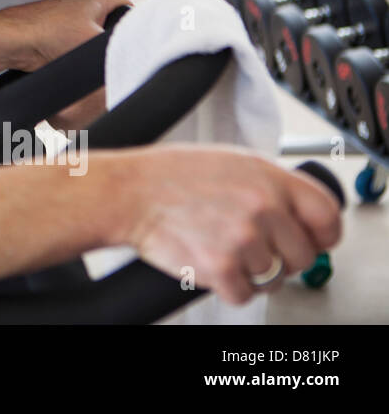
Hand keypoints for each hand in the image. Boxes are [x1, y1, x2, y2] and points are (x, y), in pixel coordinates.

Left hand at [1, 0, 130, 70]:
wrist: (12, 42)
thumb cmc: (48, 36)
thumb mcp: (96, 45)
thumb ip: (119, 47)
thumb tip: (130, 52)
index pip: (129, 9)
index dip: (134, 28)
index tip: (132, 44)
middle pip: (111, 22)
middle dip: (110, 40)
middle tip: (107, 54)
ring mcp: (65, 12)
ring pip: (91, 32)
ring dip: (90, 46)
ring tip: (83, 56)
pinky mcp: (52, 26)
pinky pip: (73, 39)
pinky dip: (74, 49)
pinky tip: (68, 57)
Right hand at [115, 144, 342, 304]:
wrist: (127, 193)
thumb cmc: (168, 175)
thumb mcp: (229, 161)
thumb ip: (270, 184)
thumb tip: (298, 212)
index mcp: (269, 178)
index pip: (328, 216)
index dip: (322, 235)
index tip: (312, 241)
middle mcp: (263, 208)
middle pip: (303, 256)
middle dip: (281, 258)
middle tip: (253, 249)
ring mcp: (244, 240)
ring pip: (273, 279)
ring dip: (250, 273)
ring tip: (221, 250)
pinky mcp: (221, 268)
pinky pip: (244, 295)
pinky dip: (228, 287)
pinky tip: (210, 264)